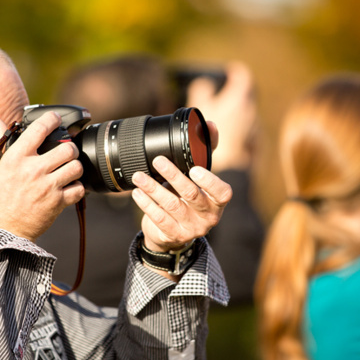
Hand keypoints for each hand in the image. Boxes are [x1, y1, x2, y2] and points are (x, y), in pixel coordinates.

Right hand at [0, 112, 84, 240]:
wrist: (1, 230)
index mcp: (16, 158)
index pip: (39, 129)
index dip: (52, 119)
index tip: (56, 119)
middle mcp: (33, 170)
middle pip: (67, 148)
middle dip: (69, 148)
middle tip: (66, 152)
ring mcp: (47, 186)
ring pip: (76, 167)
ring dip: (75, 167)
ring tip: (69, 169)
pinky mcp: (57, 203)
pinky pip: (79, 189)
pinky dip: (77, 188)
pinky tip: (69, 187)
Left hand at [131, 155, 231, 279]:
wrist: (175, 233)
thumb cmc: (189, 199)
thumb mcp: (199, 179)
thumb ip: (204, 152)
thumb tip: (209, 125)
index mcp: (217, 201)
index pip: (223, 193)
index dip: (210, 182)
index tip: (193, 169)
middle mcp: (208, 217)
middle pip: (192, 195)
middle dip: (173, 176)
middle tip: (158, 161)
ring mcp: (191, 228)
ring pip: (172, 206)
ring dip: (153, 188)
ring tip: (139, 176)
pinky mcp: (174, 235)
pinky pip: (159, 218)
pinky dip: (146, 204)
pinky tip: (137, 193)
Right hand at [186, 61, 256, 171]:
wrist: (226, 165)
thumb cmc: (212, 136)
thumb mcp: (200, 108)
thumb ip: (201, 90)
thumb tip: (204, 82)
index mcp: (239, 98)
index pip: (243, 75)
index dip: (236, 71)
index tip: (230, 71)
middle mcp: (251, 110)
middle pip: (247, 94)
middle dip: (237, 91)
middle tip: (226, 92)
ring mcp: (255, 126)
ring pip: (248, 111)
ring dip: (238, 110)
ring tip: (224, 116)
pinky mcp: (255, 140)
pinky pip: (248, 127)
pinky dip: (240, 125)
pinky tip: (229, 133)